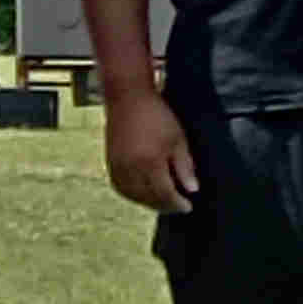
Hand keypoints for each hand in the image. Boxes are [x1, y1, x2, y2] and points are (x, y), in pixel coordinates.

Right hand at [102, 80, 196, 211]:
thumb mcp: (178, 139)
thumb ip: (184, 166)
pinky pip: (121, 188)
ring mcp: (118, 167)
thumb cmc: (156, 115)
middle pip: (149, 198)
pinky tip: (143, 193)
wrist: (127, 97)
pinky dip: (133, 195)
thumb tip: (192, 189)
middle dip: (164, 205)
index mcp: (150, 162)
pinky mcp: (110, 163)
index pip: (165, 193)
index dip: (177, 203)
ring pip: (134, 196)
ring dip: (149, 203)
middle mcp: (131, 168)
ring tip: (162, 201)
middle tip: (177, 206)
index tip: (187, 206)